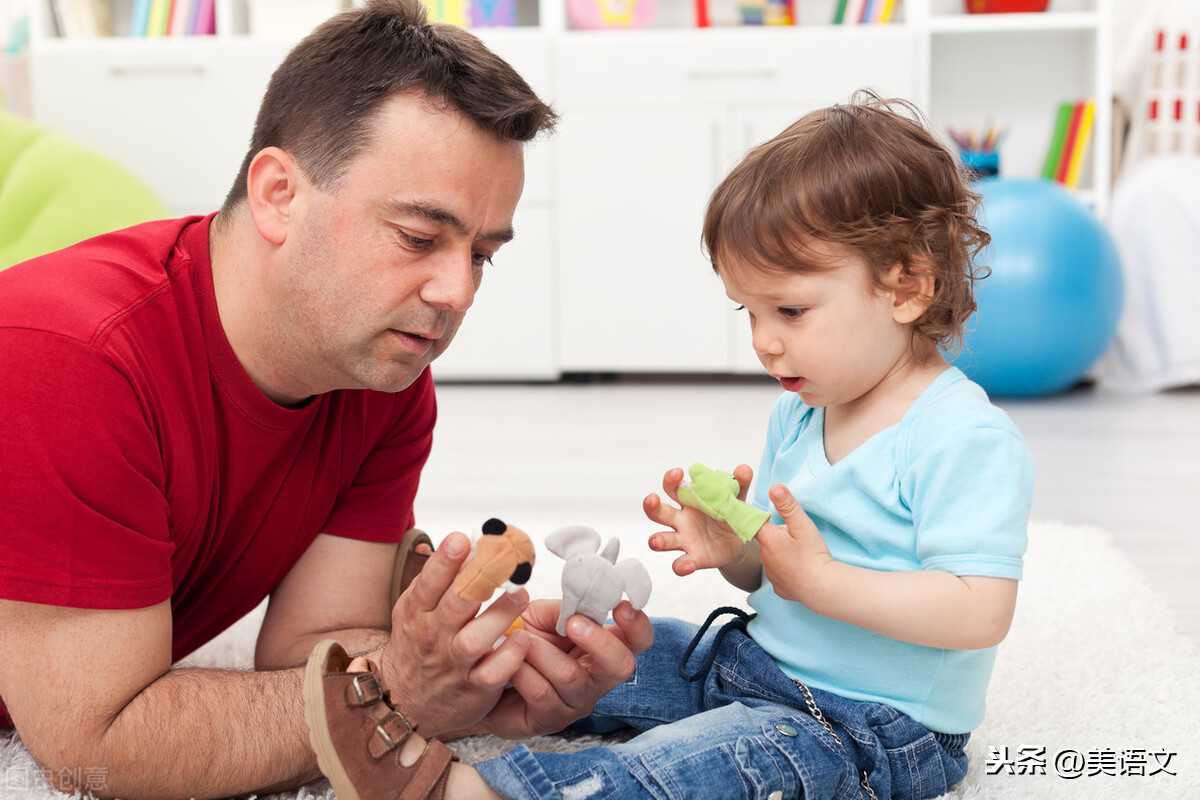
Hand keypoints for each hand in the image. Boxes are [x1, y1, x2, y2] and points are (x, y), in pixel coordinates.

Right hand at [376, 531, 531, 737]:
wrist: (403, 701)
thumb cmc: (418, 644)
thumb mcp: (415, 609)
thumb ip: (437, 578)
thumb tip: (468, 543)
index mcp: (418, 612)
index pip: (429, 583)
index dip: (445, 560)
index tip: (463, 539)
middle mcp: (434, 637)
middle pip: (456, 605)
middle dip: (481, 580)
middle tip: (505, 560)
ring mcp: (454, 663)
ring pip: (476, 639)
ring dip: (501, 614)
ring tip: (522, 595)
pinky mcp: (474, 687)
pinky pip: (494, 672)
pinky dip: (509, 656)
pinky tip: (522, 638)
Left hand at [470, 598, 653, 739]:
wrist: (486, 673)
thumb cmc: (520, 640)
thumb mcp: (542, 615)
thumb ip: (564, 607)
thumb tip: (582, 596)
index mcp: (603, 646)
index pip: (638, 640)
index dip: (637, 625)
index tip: (620, 607)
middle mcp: (598, 677)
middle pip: (622, 665)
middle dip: (598, 641)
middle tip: (572, 623)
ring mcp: (577, 701)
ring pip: (571, 676)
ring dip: (541, 651)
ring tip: (520, 638)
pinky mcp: (551, 719)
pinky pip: (542, 693)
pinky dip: (523, 671)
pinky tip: (510, 663)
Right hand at [644, 465, 753, 575]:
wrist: (740, 542)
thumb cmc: (730, 514)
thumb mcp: (736, 499)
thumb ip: (740, 485)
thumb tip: (744, 469)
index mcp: (689, 501)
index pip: (672, 487)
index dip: (671, 480)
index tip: (677, 473)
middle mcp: (681, 519)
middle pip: (659, 511)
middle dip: (651, 506)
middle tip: (651, 499)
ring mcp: (684, 539)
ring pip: (663, 538)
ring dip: (657, 540)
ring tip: (657, 541)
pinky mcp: (693, 558)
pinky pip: (680, 563)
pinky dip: (681, 565)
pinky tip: (686, 564)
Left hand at [756, 484, 834, 602]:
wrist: (821, 587)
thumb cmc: (812, 554)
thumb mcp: (802, 524)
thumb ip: (788, 505)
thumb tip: (774, 488)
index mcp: (767, 539)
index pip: (756, 523)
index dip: (764, 519)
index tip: (770, 517)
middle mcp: (764, 557)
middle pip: (767, 541)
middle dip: (778, 537)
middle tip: (796, 538)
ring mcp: (771, 574)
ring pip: (773, 558)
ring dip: (782, 554)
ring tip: (800, 554)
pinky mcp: (779, 588)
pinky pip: (781, 575)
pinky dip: (788, 572)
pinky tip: (799, 570)